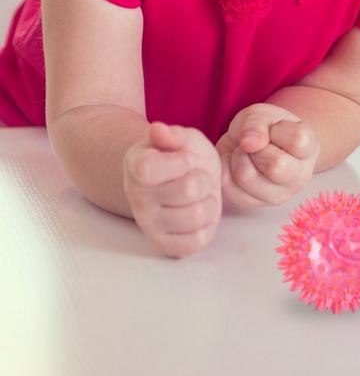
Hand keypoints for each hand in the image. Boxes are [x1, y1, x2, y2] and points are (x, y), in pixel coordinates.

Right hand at [123, 122, 221, 257]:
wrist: (183, 180)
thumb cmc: (183, 156)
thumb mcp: (184, 138)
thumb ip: (173, 135)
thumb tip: (157, 130)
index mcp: (137, 165)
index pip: (149, 169)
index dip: (181, 162)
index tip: (187, 159)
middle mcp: (136, 197)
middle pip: (189, 190)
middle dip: (203, 180)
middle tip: (196, 177)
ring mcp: (148, 224)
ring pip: (197, 216)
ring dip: (208, 202)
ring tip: (199, 195)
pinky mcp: (164, 245)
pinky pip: (198, 241)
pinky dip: (207, 225)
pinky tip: (197, 212)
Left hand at [216, 103, 318, 208]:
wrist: (253, 145)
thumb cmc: (265, 128)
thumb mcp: (262, 114)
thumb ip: (256, 124)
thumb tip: (249, 143)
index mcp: (309, 149)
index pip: (297, 141)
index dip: (278, 130)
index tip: (273, 129)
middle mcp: (299, 177)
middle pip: (275, 165)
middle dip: (256, 147)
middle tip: (255, 143)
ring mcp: (278, 195)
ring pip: (246, 177)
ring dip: (237, 157)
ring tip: (244, 152)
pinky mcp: (253, 203)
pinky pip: (228, 187)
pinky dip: (224, 168)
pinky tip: (235, 163)